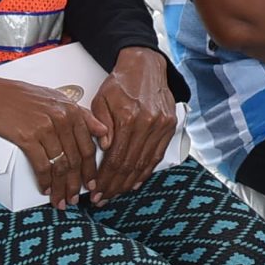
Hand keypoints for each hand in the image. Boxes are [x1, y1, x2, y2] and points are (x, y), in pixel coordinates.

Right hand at [0, 70, 102, 207]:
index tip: (91, 182)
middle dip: (76, 183)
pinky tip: (46, 190)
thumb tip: (102, 131)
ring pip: (60, 166)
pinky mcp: (27, 138)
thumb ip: (81, 115)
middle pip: (75, 159)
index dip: (90, 169)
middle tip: (75, 198)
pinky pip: (41, 166)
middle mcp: (62, 119)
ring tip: (61, 200)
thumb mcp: (57, 99)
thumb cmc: (22, 97)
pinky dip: (44, 182)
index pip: (87, 146)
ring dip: (61, 187)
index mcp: (72, 110)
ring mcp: (45, 129)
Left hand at [84, 48, 177, 204]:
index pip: (115, 158)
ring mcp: (161, 125)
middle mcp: (147, 123)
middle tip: (103, 198)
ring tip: (116, 194)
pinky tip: (135, 183)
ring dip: (128, 183)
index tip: (95, 191)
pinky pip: (157, 155)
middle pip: (129, 164)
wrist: (145, 65)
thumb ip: (100, 125)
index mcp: (128, 117)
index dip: (104, 178)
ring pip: (144, 163)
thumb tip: (103, 148)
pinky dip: (146, 172)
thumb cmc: (120, 83)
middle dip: (114, 185)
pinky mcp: (169, 125)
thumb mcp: (101, 99)